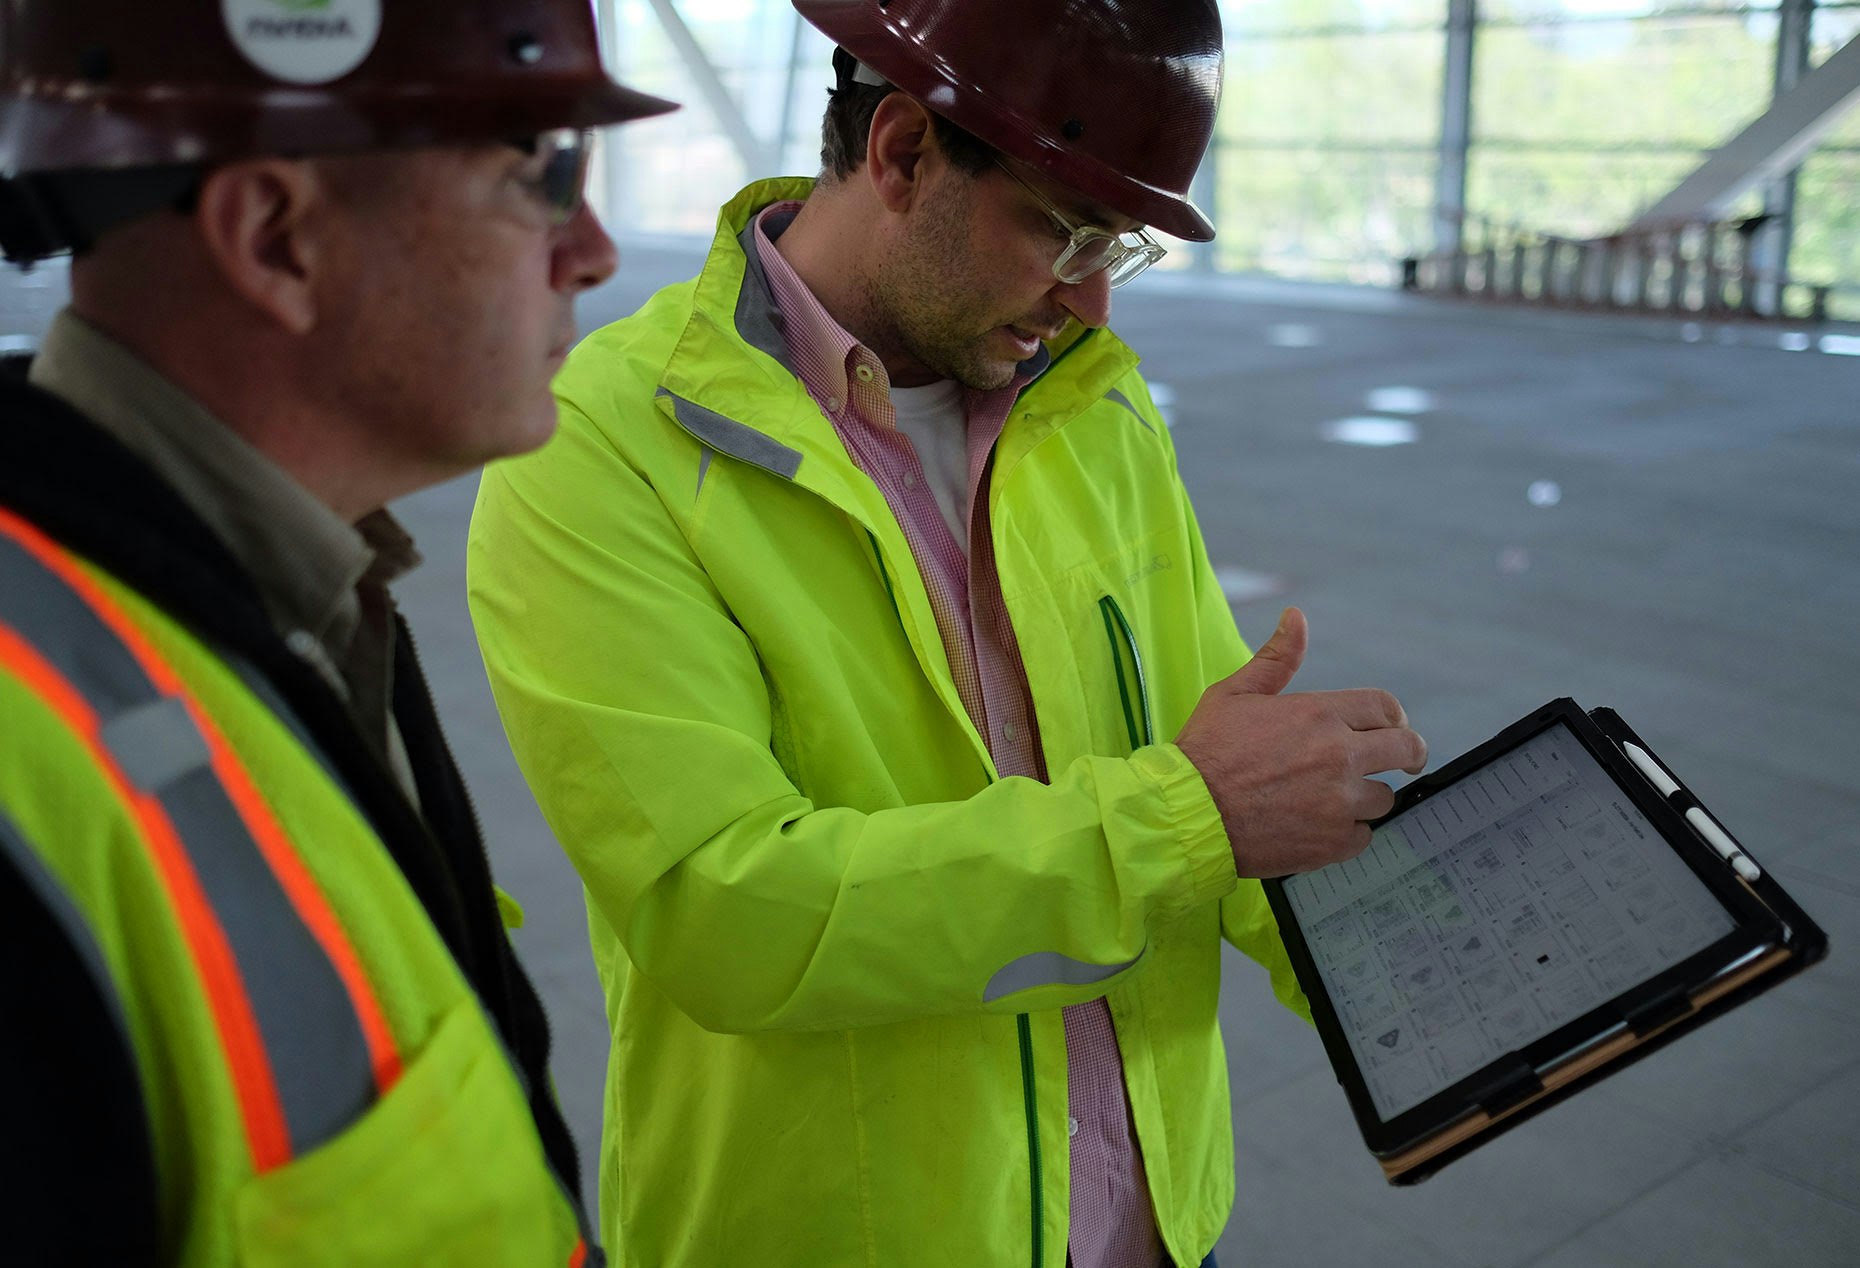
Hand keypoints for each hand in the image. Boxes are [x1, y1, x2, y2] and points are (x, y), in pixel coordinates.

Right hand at [1174, 607, 1426, 877]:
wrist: (1187, 812)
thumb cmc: (1206, 751)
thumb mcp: (1235, 693)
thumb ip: (1276, 658)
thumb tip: (1295, 617)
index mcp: (1320, 714)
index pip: (1386, 707)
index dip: (1393, 717)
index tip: (1392, 728)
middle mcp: (1339, 755)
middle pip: (1406, 750)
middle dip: (1409, 754)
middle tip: (1402, 762)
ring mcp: (1339, 802)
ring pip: (1384, 798)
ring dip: (1366, 796)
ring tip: (1337, 799)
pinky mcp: (1332, 843)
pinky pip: (1364, 836)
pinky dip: (1348, 833)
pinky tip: (1323, 826)